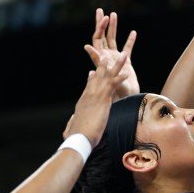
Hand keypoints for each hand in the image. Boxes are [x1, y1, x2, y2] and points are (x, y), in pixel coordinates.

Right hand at [68, 30, 134, 145]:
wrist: (77, 137)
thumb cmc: (76, 137)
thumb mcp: (73, 129)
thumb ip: (71, 127)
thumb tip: (67, 131)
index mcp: (83, 102)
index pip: (88, 87)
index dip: (92, 79)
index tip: (93, 72)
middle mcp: (88, 95)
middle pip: (97, 76)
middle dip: (103, 65)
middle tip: (106, 55)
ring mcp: (95, 95)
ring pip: (107, 76)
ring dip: (116, 65)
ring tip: (124, 56)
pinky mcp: (102, 99)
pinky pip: (113, 85)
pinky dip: (120, 78)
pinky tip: (126, 72)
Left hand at [86, 8, 138, 98]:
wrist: (126, 97)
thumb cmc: (113, 88)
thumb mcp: (104, 72)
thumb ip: (97, 59)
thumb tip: (87, 47)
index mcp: (100, 57)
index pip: (97, 39)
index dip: (100, 28)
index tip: (103, 19)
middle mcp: (106, 55)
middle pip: (103, 36)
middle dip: (102, 23)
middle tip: (100, 11)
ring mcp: (115, 57)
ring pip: (113, 39)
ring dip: (113, 27)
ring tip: (114, 14)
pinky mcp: (125, 61)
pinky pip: (127, 48)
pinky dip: (130, 40)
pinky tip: (133, 32)